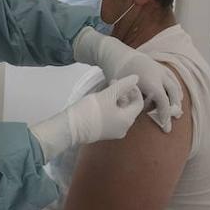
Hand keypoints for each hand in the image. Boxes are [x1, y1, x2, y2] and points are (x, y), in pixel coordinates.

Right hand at [29, 75, 144, 159]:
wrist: (71, 128)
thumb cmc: (91, 111)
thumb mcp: (107, 95)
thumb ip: (123, 85)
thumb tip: (136, 78)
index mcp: (127, 120)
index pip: (138, 103)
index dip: (134, 90)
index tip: (124, 81)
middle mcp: (124, 128)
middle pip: (129, 108)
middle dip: (123, 93)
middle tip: (112, 81)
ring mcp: (113, 131)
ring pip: (120, 112)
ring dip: (116, 99)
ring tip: (106, 89)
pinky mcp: (104, 132)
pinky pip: (113, 117)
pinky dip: (110, 107)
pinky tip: (101, 100)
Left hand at [109, 53, 181, 132]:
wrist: (116, 53)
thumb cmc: (116, 72)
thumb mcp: (121, 90)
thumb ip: (129, 103)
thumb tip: (135, 114)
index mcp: (150, 81)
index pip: (163, 101)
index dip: (165, 114)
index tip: (165, 125)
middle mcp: (158, 74)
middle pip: (172, 92)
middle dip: (174, 107)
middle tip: (175, 118)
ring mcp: (159, 68)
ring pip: (174, 83)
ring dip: (177, 97)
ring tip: (178, 109)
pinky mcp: (158, 64)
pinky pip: (172, 77)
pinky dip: (175, 87)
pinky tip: (175, 94)